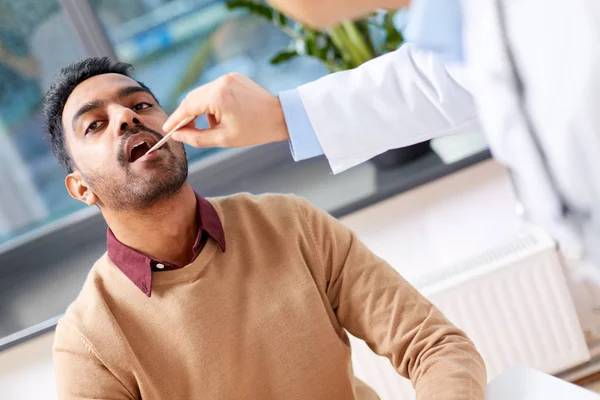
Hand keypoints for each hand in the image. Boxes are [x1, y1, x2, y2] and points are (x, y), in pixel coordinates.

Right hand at [163, 73, 289, 147]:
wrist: (281, 117)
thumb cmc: (255, 131)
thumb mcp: (223, 139)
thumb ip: (196, 138)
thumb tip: (177, 135)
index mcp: (218, 96)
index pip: (187, 107)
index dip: (175, 120)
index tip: (166, 129)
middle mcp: (221, 82)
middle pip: (193, 98)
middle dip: (187, 115)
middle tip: (184, 131)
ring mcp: (228, 77)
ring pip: (203, 94)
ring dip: (202, 110)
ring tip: (215, 126)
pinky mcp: (234, 76)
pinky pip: (215, 90)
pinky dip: (213, 103)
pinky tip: (225, 115)